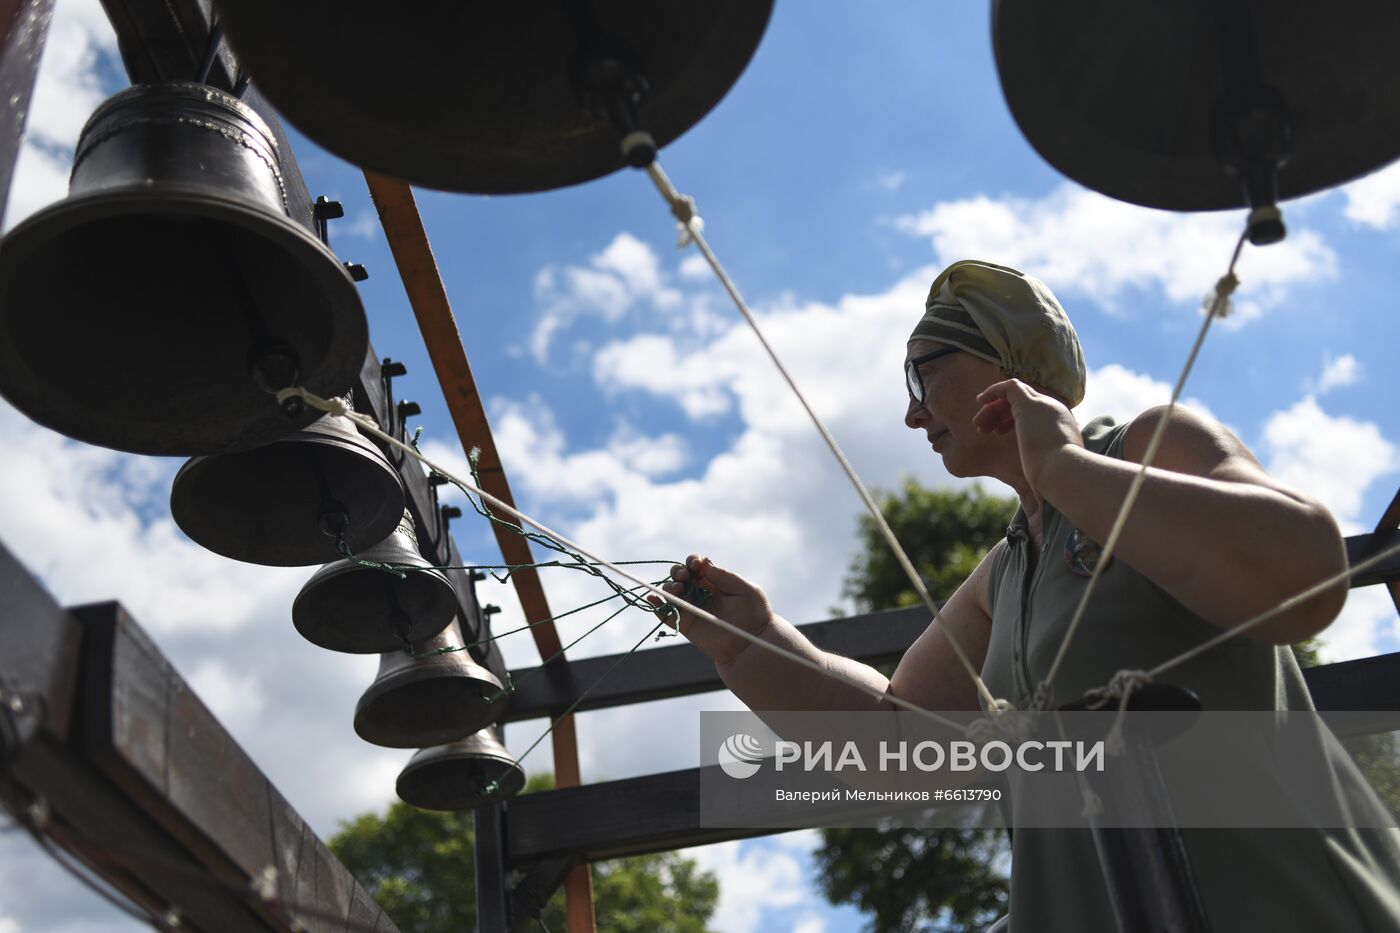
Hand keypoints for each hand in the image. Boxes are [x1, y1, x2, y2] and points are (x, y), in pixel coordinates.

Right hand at [649, 555, 773, 667]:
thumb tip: (704, 564)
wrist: (751, 643)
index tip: (695, 564)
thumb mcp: (744, 588)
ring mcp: (692, 608)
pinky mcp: (686, 624)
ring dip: (669, 586)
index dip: (692, 561)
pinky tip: (652, 598)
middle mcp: (700, 593)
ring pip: (671, 592)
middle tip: (684, 575)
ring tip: (678, 589)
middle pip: (680, 576)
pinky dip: (656, 605)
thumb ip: (724, 575)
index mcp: (713, 582)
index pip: (696, 566)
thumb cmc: (754, 614)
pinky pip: (666, 614)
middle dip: (678, 571)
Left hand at [974, 378, 1083, 491]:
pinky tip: (980, 400)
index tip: (998, 432)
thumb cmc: (1057, 482)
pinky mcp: (1029, 404)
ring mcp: (1043, 406)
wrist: (1063, 472)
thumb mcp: (1050, 479)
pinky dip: (993, 390)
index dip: (1014, 419)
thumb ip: (1044, 482)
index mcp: (1062, 426)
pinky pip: (1009, 386)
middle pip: (1024, 400)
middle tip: (984, 429)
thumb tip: (1038, 509)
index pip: (1037, 411)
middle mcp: (1055, 411)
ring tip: (979, 425)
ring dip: (993, 407)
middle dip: (1001, 412)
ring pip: (1014, 394)